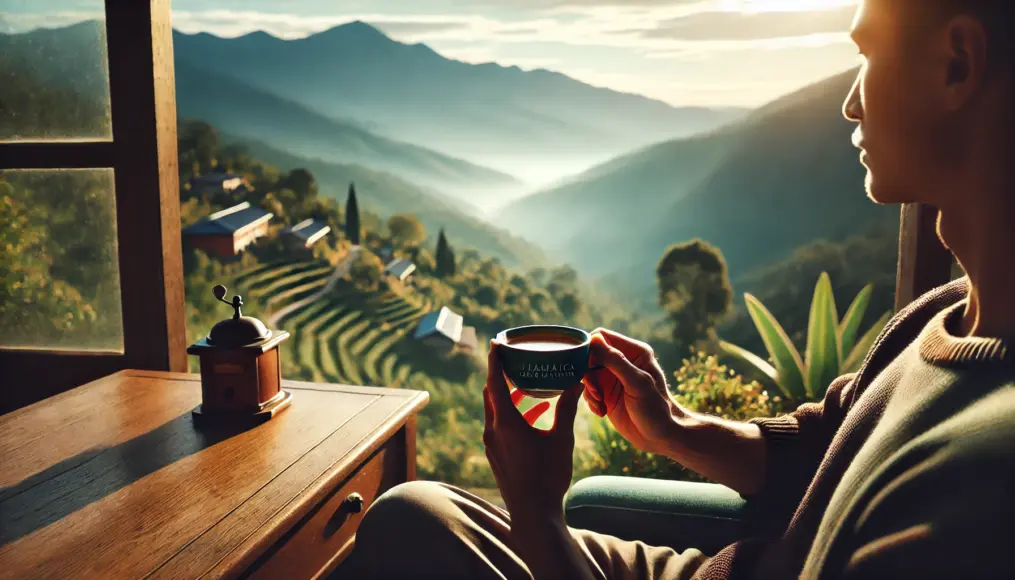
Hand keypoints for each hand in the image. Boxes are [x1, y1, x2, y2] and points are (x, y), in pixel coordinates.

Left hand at [483, 341, 583, 520]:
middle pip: (491, 394)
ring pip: (496, 410)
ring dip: (509, 395)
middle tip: (513, 358)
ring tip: (528, 383)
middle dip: (500, 375)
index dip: (495, 360)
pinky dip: (513, 414)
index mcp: (506, 422)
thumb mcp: (562, 438)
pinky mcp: (497, 454)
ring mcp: (492, 444)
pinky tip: (536, 413)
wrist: (534, 514)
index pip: (495, 382)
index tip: (496, 342)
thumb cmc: (548, 475)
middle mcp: (493, 430)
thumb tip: (577, 383)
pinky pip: (500, 425)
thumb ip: (567, 408)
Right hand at [582, 328, 678, 454]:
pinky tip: (601, 411)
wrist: (661, 437)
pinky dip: (591, 401)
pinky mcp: (607, 394)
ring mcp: (613, 378)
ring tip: (600, 403)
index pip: (602, 337)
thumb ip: (616, 361)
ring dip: (589, 390)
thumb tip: (594, 340)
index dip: (589, 348)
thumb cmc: (656, 409)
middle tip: (596, 391)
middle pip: (590, 356)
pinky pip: (589, 390)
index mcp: (634, 352)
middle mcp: (622, 361)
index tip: (587, 367)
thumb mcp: (637, 383)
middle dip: (587, 373)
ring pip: (587, 374)